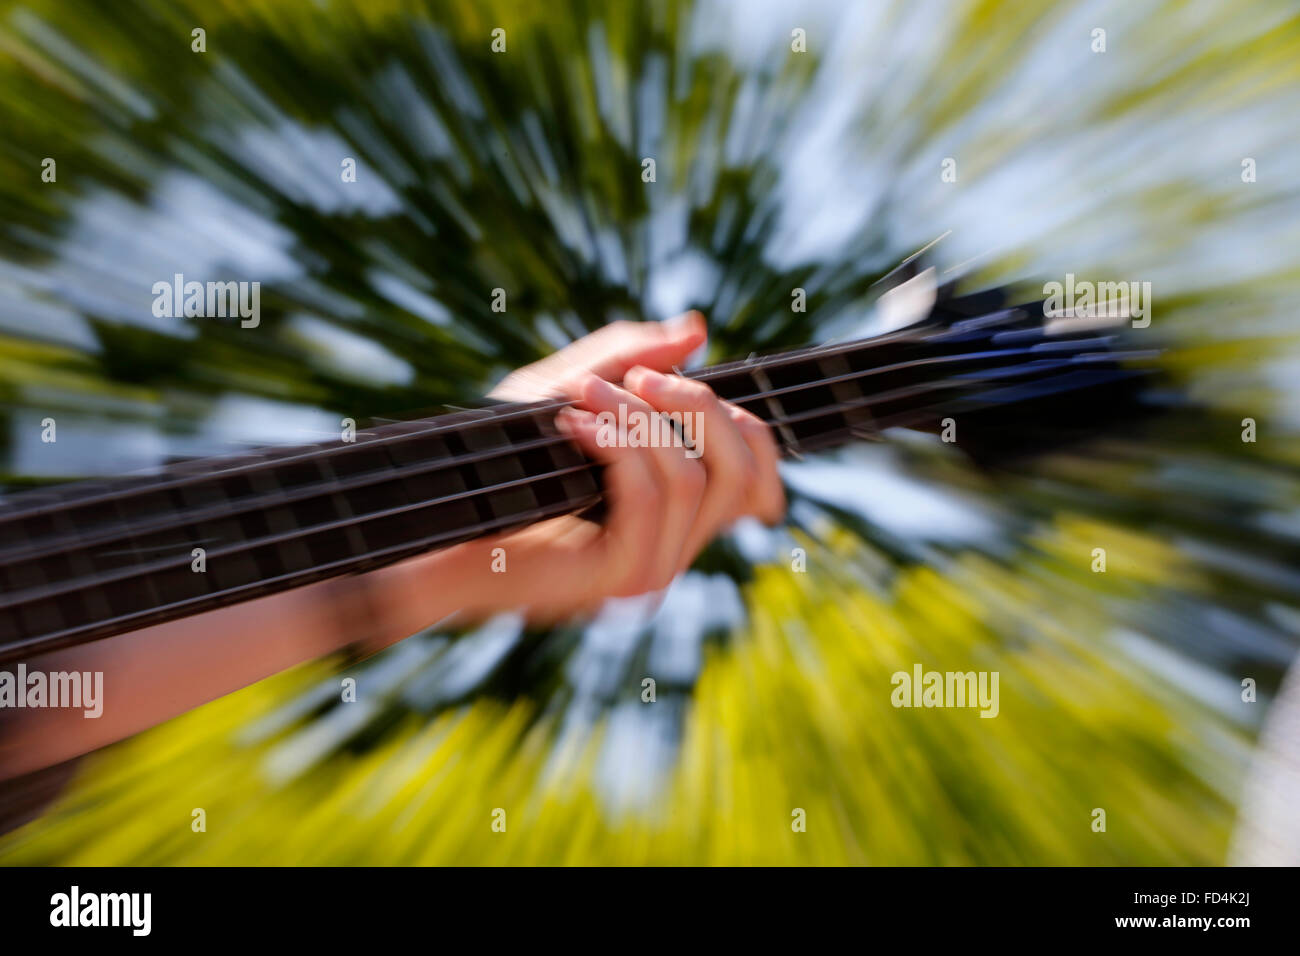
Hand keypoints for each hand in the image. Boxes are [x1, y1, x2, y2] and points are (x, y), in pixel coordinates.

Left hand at [441, 313, 785, 622]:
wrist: (439, 520)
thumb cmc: (497, 462)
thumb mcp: (566, 391)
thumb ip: (629, 359)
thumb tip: (696, 330)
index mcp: (674, 510)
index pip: (757, 477)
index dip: (740, 421)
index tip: (667, 379)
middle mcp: (674, 544)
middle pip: (742, 475)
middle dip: (698, 409)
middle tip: (637, 378)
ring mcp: (651, 567)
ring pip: (693, 482)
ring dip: (640, 420)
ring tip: (584, 395)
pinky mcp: (618, 577)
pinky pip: (648, 499)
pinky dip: (617, 446)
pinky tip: (574, 425)